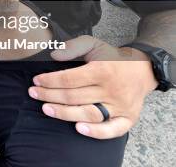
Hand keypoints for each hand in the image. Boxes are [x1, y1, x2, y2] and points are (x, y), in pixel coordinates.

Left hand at [29, 35, 156, 138]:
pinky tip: (79, 129)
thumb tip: (54, 55)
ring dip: (65, 113)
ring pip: (89, 113)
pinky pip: (113, 130)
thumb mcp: (93, 44)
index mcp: (102, 70)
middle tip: (34, 94)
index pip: (70, 79)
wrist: (142, 69)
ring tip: (46, 109)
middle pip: (75, 97)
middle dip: (50, 96)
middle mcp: (111, 89)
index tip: (36, 81)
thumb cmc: (112, 58)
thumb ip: (73, 47)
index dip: (50, 81)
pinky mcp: (128, 118)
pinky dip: (97, 132)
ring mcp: (120, 106)